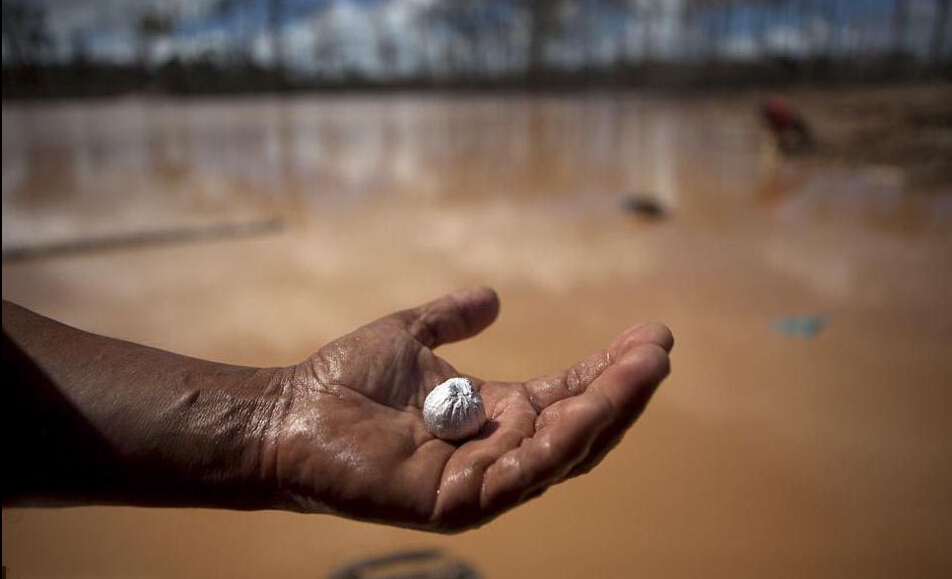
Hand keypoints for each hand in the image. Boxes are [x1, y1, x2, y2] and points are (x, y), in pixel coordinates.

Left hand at [266, 287, 672, 531]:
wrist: (287, 413)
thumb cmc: (342, 381)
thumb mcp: (409, 335)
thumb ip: (449, 317)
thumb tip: (494, 297)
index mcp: (492, 416)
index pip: (566, 395)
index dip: (608, 368)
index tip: (649, 334)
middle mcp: (496, 452)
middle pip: (577, 426)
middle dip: (623, 390)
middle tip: (660, 349)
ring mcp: (480, 482)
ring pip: (562, 452)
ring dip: (608, 411)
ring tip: (646, 369)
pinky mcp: (457, 503)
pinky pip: (521, 476)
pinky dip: (560, 442)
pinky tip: (592, 408)